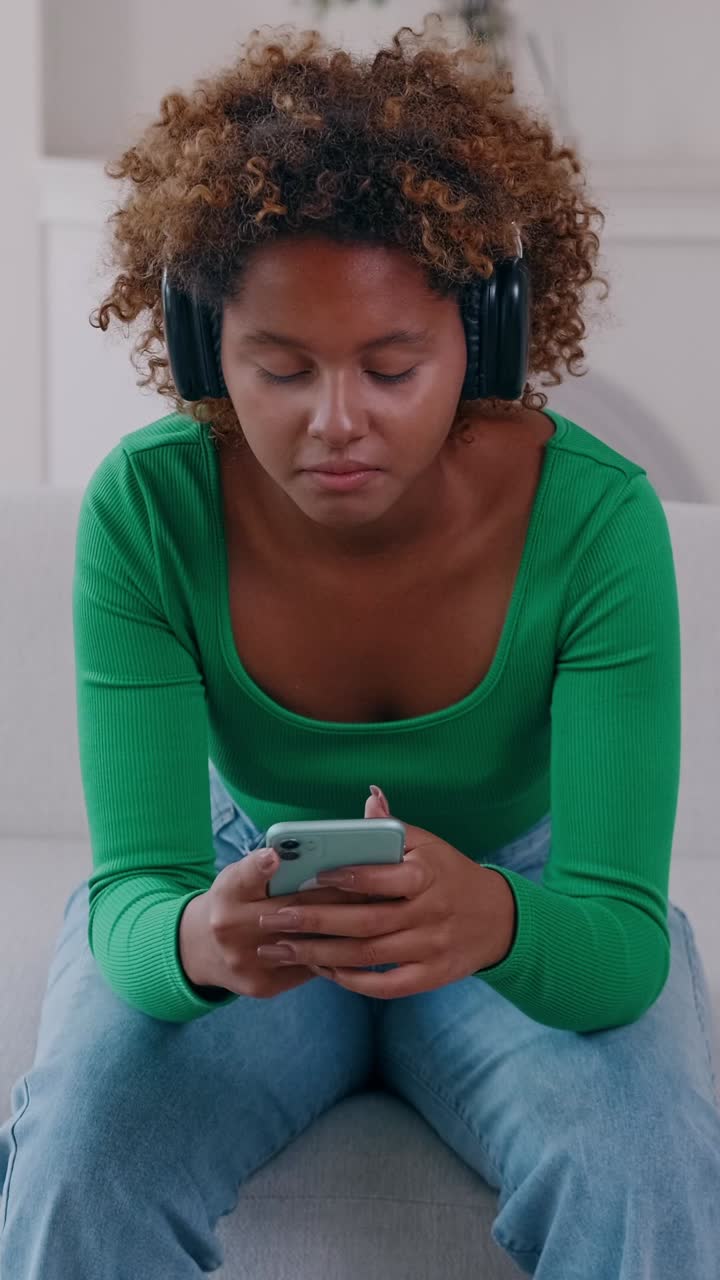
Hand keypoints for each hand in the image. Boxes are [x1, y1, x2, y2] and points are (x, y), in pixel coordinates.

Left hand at [256, 786, 516, 997]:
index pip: (384, 878)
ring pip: (368, 955)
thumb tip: (370, 794)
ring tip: (282, 948)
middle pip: (366, 922)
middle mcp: (430, 912)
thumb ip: (392, 826)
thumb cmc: (449, 874)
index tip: (311, 876)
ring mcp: (430, 948)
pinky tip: (322, 971)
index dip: (348, 879)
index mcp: (427, 873)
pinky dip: (352, 981)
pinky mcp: (430, 976)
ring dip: (321, 954)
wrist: (497, 919)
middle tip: (274, 918)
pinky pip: (386, 985)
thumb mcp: (428, 844)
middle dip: (315, 922)